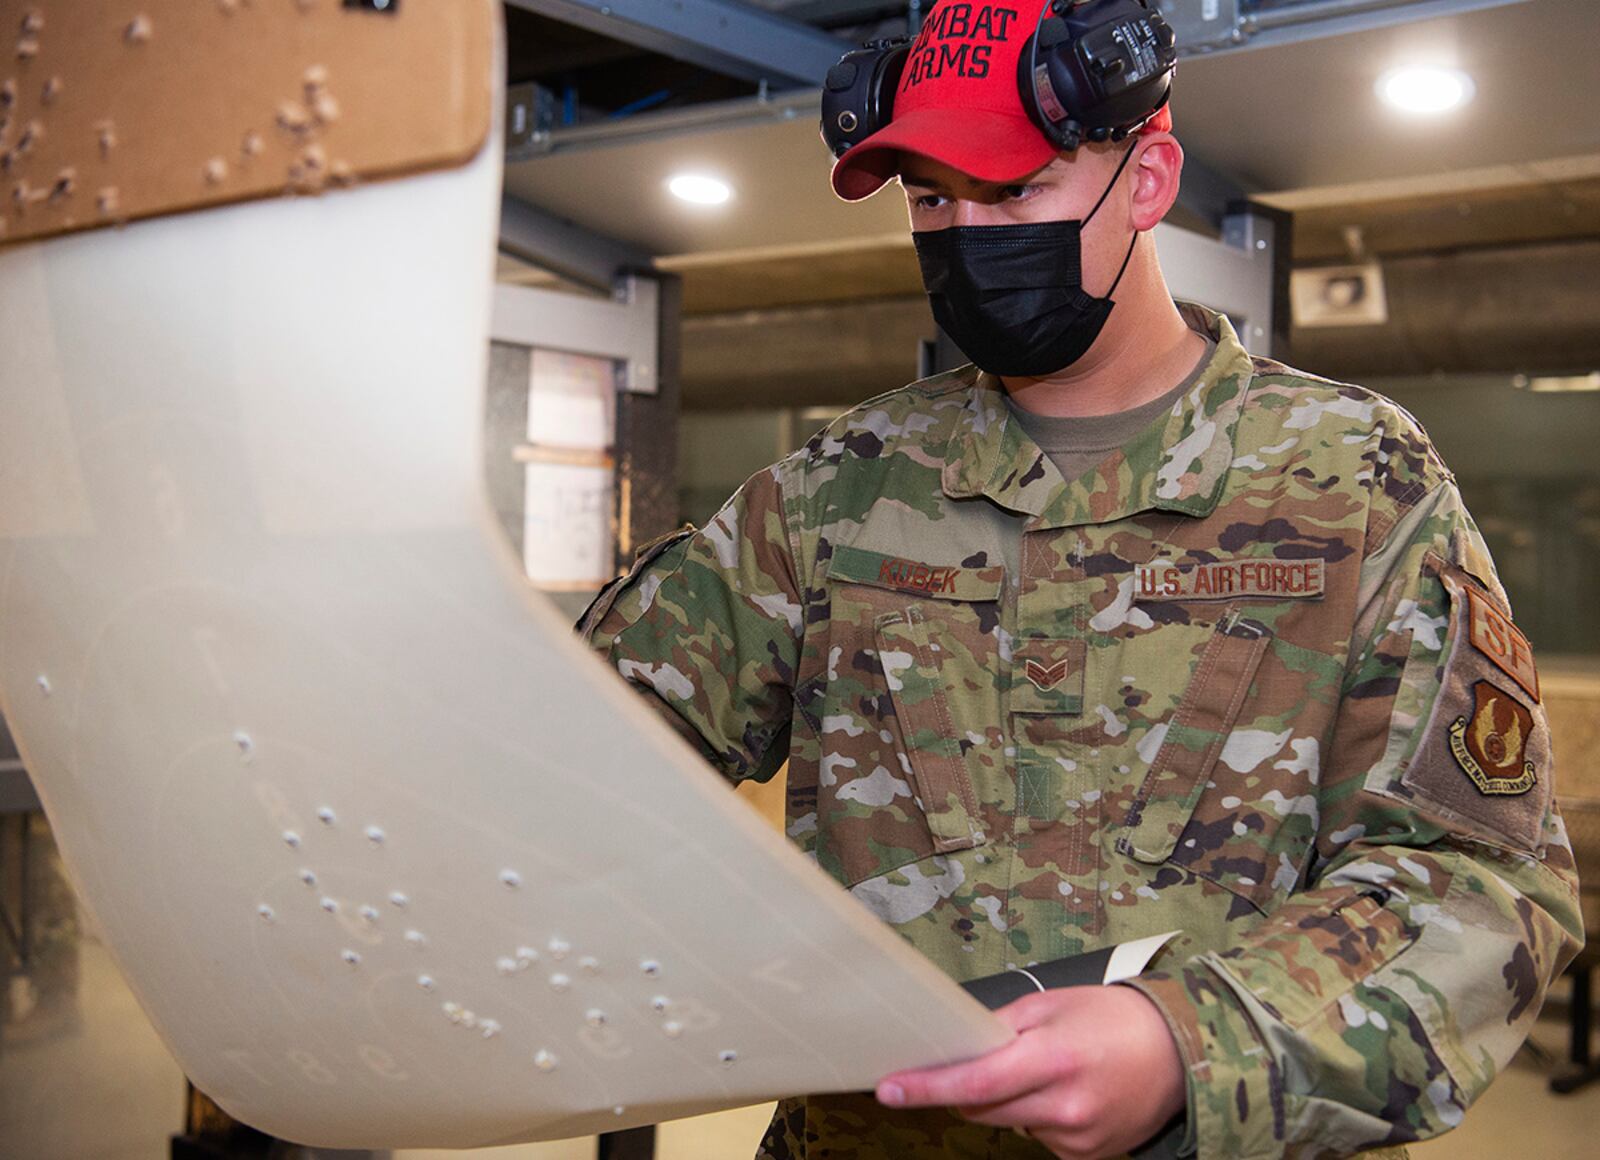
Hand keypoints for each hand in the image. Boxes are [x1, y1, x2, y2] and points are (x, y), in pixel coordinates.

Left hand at [875, 984, 1186, 1158]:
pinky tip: (1065, 1094)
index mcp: (1054, 1059)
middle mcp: (1064, 1106)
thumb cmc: (1115, 1019)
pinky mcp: (1086, 1156)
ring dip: (1008, 1101)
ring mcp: (1077, 1138)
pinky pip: (1037, 1138)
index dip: (928, 1088)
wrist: (1181, 1054)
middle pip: (982, 1109)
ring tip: (1047, 1070)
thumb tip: (955, 1044)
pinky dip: (1036, 1117)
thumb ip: (999, 1028)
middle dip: (969, 1087)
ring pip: (1008, 1124)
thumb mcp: (1052, 1006)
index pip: (975, 1083)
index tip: (890, 1088)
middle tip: (986, 1059)